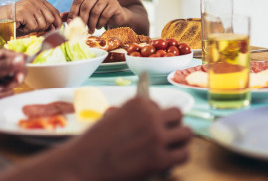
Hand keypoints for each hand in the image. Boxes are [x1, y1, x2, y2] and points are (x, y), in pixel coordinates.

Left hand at [0, 49, 26, 121]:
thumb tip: (21, 59)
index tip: (25, 63)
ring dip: (2, 88)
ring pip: (12, 83)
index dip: (18, 58)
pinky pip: (6, 94)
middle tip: (16, 80)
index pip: (9, 54)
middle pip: (15, 69)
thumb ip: (3, 67)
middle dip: (15, 75)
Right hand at [15, 0, 62, 34]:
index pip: (55, 11)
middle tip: (34, 27)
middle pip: (51, 18)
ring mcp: (29, 5)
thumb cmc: (17, 20)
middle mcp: (35, 0)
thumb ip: (45, 19)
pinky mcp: (24, 12)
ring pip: (43, 24)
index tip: (58, 28)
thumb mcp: (33, 17)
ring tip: (25, 24)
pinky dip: (27, 29)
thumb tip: (57, 27)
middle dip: (44, 27)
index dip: (58, 21)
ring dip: (34, 28)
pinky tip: (20, 25)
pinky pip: (33, 26)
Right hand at [62, 97, 191, 179]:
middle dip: (173, 125)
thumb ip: (134, 117)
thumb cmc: (92, 145)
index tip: (149, 128)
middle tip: (166, 137)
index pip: (159, 106)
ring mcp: (157, 137)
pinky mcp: (159, 158)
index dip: (156, 119)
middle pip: (178, 115)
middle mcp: (151, 116)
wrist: (81, 165)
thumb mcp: (113, 119)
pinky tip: (169, 162)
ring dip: (180, 141)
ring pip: (186, 132)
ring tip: (171, 148)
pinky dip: (179, 158)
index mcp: (139, 103)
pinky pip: (184, 154)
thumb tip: (155, 120)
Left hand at [67, 0, 128, 32]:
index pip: (78, 0)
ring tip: (90, 30)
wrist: (117, 15)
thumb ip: (74, 13)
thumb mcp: (86, 12)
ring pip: (95, 11)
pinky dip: (100, 23)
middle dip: (82, 19)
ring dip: (91, 23)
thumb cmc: (99, 13)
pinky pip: (104, 15)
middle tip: (81, 29)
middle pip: (86, 6)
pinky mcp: (115, 4)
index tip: (70, 23)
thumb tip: (60, 16)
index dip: (72, 12)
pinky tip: (98, 26)